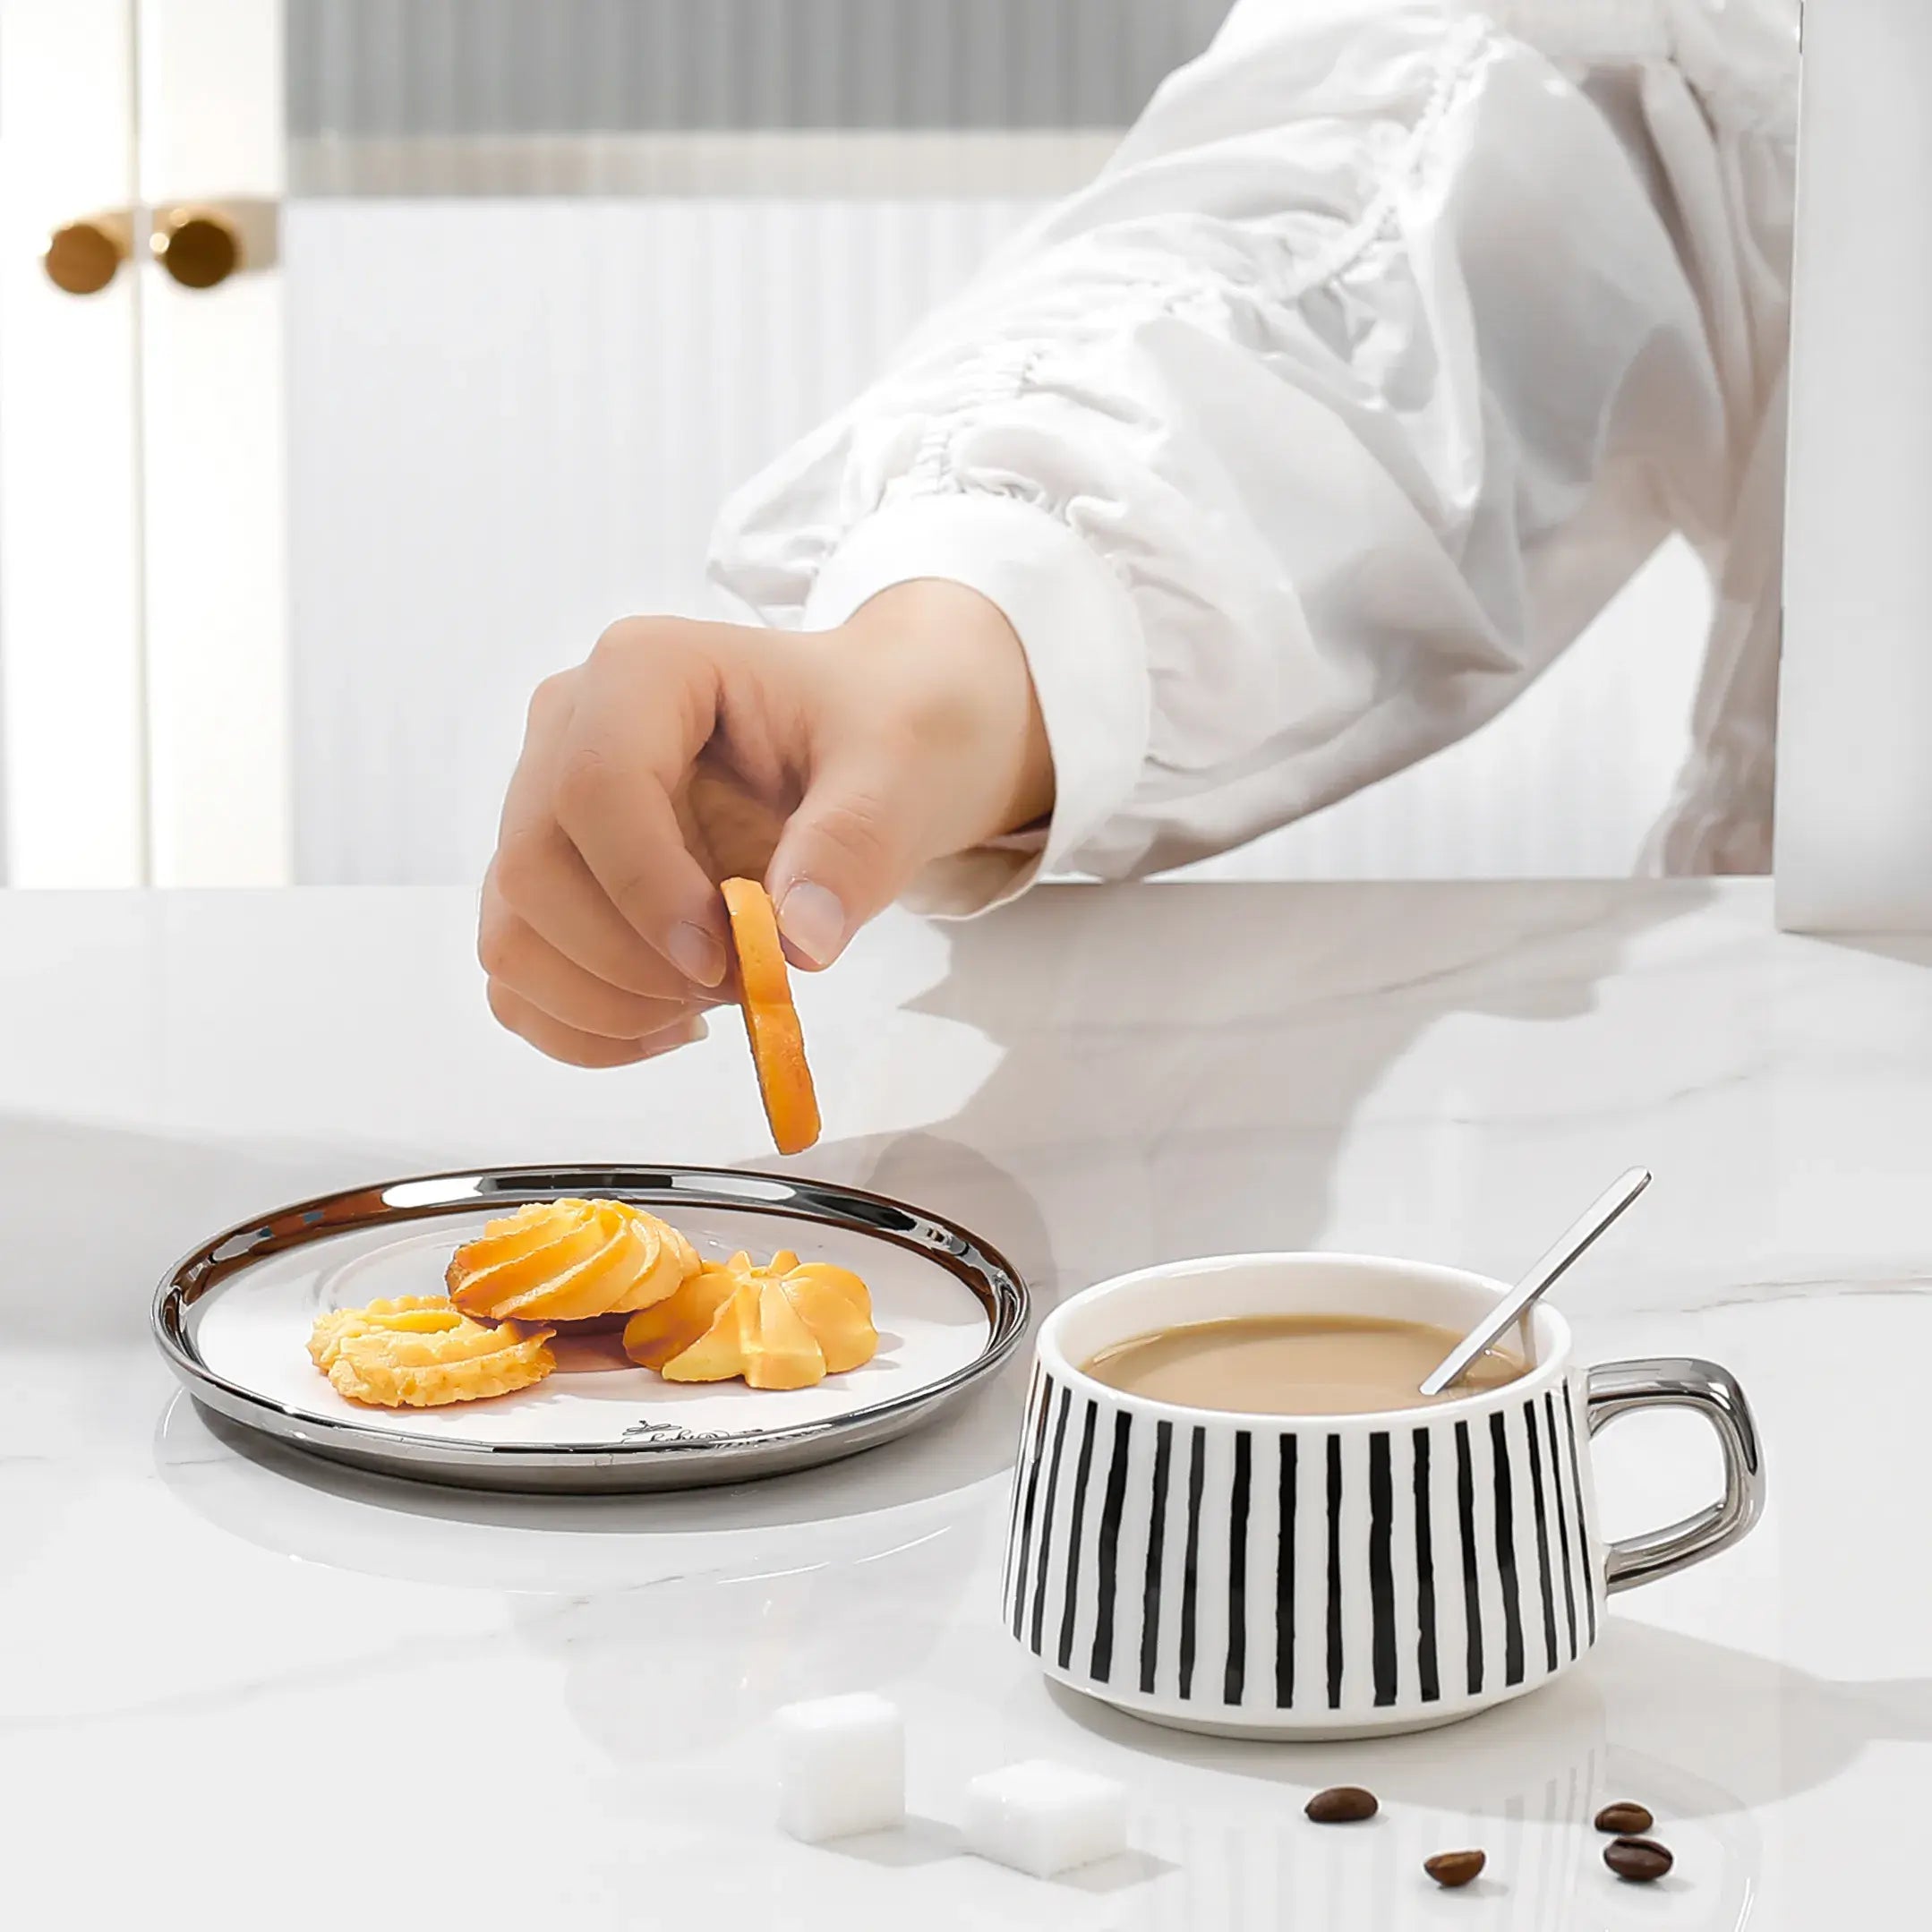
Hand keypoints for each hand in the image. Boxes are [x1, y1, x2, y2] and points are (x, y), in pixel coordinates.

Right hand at [479, 580, 1053, 1066]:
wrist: (873, 742)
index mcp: (644, 670)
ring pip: (511, 935)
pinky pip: (518, 978)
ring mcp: (544, 807)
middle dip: (634, 964)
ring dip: (609, 1005)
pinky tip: (674, 1026)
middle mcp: (568, 727)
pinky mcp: (549, 882)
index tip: (727, 960)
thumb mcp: (898, 773)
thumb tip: (798, 941)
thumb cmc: (879, 734)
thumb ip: (853, 846)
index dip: (647, 890)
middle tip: (743, 986)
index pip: (595, 783)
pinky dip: (585, 1028)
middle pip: (534, 870)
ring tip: (718, 1002)